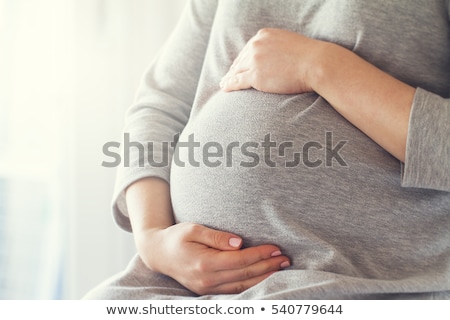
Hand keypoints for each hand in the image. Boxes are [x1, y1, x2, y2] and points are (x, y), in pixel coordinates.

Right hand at [135, 222, 289, 294]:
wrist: (158, 254)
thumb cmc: (177, 237)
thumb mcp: (194, 229)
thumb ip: (216, 236)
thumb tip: (238, 242)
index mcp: (204, 263)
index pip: (239, 260)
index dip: (259, 255)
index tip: (275, 248)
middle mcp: (206, 280)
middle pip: (244, 275)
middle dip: (267, 267)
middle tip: (285, 258)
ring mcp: (207, 288)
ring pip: (242, 286)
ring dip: (263, 278)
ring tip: (280, 268)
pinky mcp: (208, 291)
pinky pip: (234, 291)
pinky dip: (252, 285)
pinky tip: (263, 278)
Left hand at [220, 28, 321, 93]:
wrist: (316, 63)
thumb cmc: (309, 56)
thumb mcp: (289, 44)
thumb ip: (276, 47)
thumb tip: (273, 57)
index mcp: (263, 35)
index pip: (248, 49)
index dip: (242, 60)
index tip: (237, 66)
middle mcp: (255, 45)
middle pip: (240, 60)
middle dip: (234, 69)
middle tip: (227, 77)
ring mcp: (254, 60)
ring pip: (237, 71)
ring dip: (229, 78)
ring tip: (224, 84)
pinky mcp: (255, 76)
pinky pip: (237, 81)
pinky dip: (229, 85)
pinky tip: (224, 88)